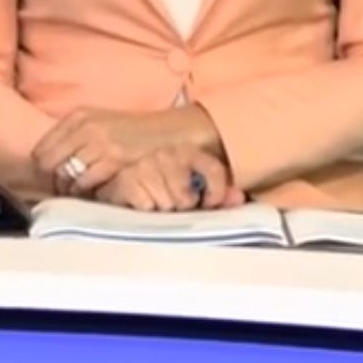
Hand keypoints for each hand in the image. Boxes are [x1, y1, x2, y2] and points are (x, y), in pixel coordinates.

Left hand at [33, 107, 220, 196]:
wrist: (171, 133)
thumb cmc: (134, 132)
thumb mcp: (99, 123)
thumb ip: (74, 137)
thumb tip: (48, 163)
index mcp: (78, 117)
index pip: (41, 148)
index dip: (43, 168)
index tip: (51, 177)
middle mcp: (85, 128)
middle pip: (48, 164)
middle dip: (52, 181)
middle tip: (63, 190)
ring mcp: (99, 143)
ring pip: (65, 176)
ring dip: (70, 190)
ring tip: (81, 192)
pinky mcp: (114, 160)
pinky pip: (85, 184)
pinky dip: (86, 193)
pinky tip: (97, 192)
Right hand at [92, 147, 245, 211]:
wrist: (124, 185)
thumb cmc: (163, 188)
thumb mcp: (194, 190)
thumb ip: (219, 195)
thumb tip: (238, 198)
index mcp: (189, 152)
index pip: (213, 169)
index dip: (217, 192)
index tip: (209, 203)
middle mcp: (168, 154)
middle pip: (185, 197)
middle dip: (181, 206)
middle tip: (174, 202)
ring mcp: (146, 164)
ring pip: (166, 203)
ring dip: (162, 208)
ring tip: (158, 202)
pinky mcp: (127, 179)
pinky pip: (146, 206)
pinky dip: (145, 210)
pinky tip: (142, 202)